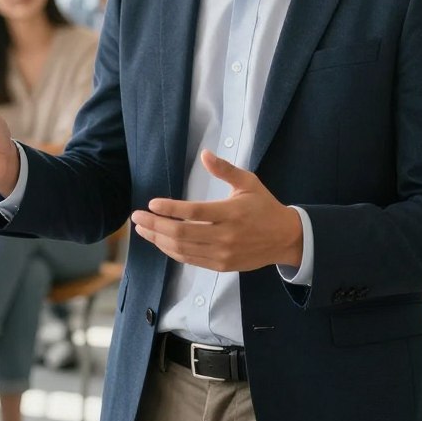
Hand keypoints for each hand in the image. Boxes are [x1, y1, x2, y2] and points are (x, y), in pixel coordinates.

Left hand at [130, 150, 301, 271]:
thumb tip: (204, 154)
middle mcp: (225, 236)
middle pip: (182, 233)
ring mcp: (222, 254)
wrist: (285, 238)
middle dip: (155, 225)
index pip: (194, 212)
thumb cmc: (264, 206)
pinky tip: (160, 241)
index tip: (152, 203)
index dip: (170, 208)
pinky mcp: (221, 265)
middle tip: (136, 217)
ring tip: (142, 229)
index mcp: (231, 213)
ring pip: (182, 249)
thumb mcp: (248, 182)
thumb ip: (225, 169)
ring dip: (158, 239)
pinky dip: (172, 251)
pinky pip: (190, 260)